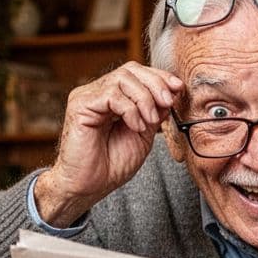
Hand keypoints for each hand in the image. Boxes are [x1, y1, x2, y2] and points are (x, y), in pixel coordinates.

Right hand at [37, 62, 183, 225]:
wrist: (89, 187)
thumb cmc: (112, 165)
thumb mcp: (143, 135)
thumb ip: (154, 113)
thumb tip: (171, 93)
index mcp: (112, 97)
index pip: (136, 73)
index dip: (158, 77)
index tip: (178, 88)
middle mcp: (97, 93)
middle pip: (130, 70)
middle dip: (155, 84)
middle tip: (168, 102)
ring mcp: (87, 97)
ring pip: (122, 79)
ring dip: (144, 99)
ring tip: (149, 121)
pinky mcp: (80, 105)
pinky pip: (111, 95)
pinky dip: (130, 110)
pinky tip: (136, 126)